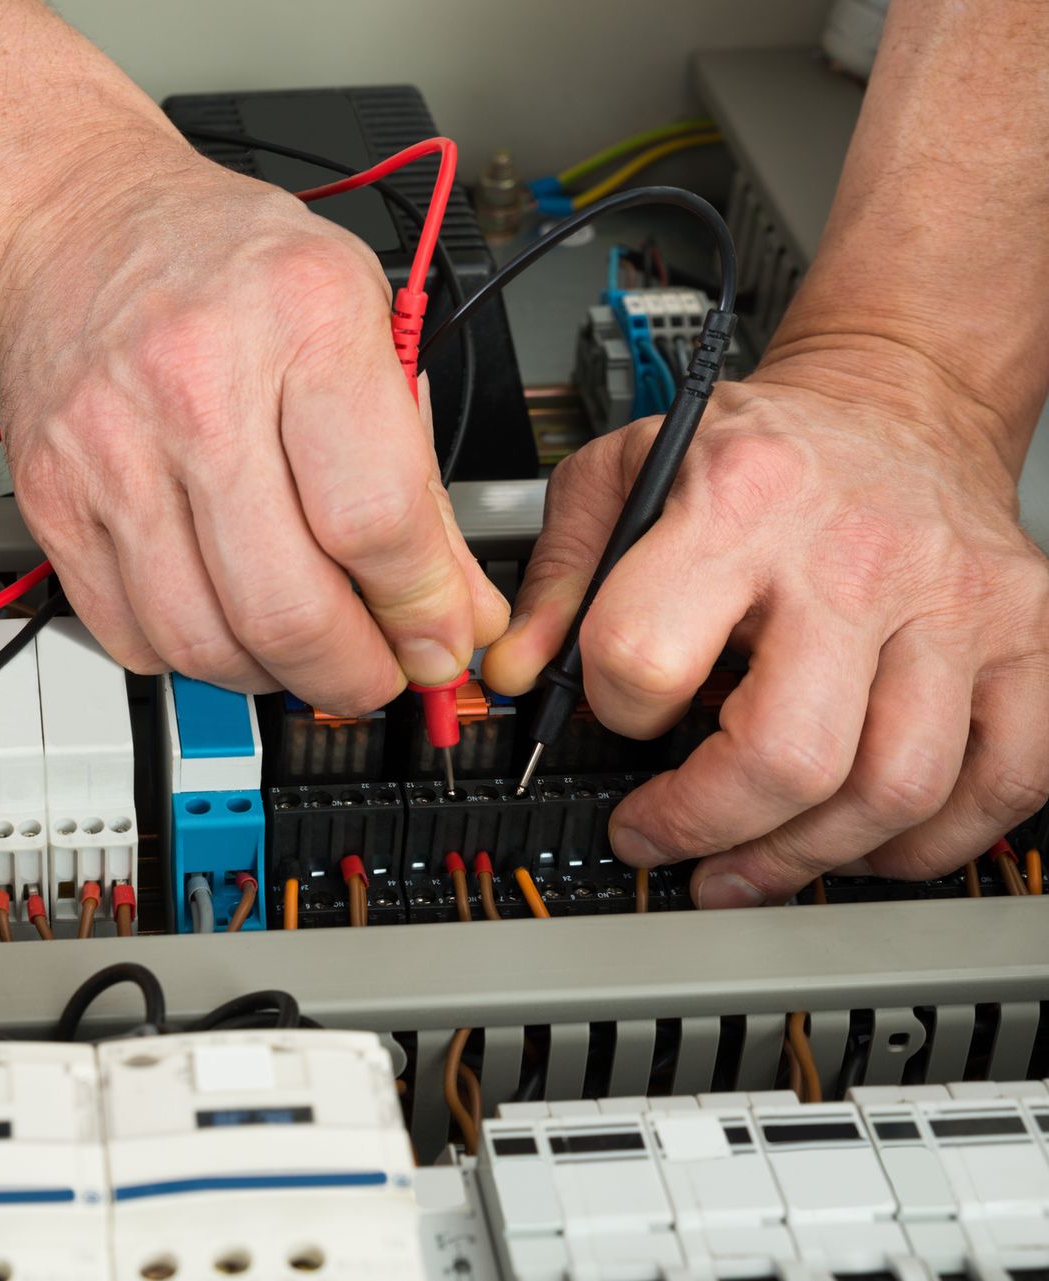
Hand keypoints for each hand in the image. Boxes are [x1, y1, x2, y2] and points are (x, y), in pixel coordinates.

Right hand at [0, 142, 506, 711]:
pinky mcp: (51, 499)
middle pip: (285, 604)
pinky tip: (220, 617)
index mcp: (300, 319)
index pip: (375, 520)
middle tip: (377, 671)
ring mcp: (110, 450)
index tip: (440, 637)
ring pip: (202, 639)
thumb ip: (415, 472)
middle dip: (352, 672)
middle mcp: (196, 385)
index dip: (422, 609)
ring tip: (302, 649)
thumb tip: (457, 607)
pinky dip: (188, 655)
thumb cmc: (224, 263)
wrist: (75, 223)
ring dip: (272, 675)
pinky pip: (128, 633)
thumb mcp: (358, 318)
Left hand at [483, 352, 1048, 904]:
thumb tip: (514, 675)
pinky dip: (931, 843)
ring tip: (749, 863)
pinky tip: (865, 841)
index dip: (615, 712)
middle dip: (706, 828)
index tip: (613, 719)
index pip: (647, 657)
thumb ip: (559, 577)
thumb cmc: (761, 449)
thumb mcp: (622, 472)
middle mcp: (858, 556)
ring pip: (895, 790)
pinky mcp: (1032, 639)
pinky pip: (1005, 785)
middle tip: (662, 842)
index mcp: (740, 504)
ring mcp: (959, 603)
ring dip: (805, 857)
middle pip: (787, 757)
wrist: (896, 403)